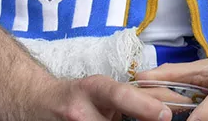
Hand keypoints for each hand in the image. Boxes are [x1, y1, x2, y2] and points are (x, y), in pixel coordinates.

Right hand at [13, 75, 172, 120]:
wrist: (37, 103)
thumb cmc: (79, 95)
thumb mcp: (103, 90)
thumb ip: (134, 97)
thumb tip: (170, 104)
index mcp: (93, 89)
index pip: (120, 95)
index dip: (145, 106)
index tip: (166, 115)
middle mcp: (80, 111)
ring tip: (128, 120)